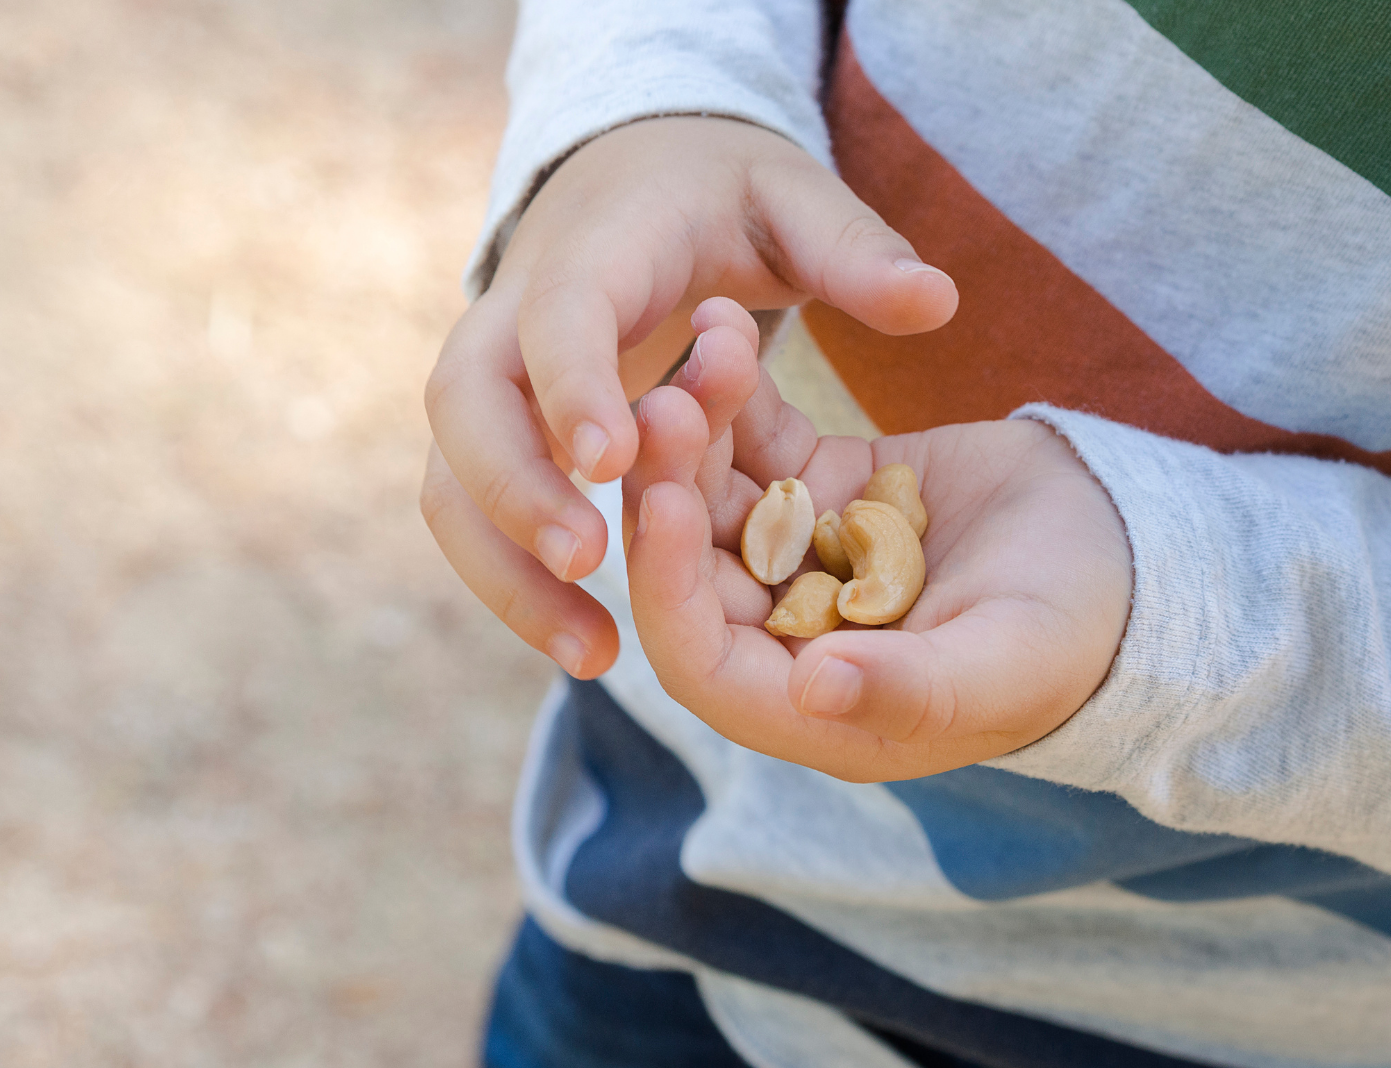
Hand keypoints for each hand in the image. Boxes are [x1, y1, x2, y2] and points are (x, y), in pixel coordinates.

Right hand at [421, 117, 957, 677]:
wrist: (631, 176)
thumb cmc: (721, 192)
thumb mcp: (792, 198)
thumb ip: (855, 250)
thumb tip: (937, 301)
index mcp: (593, 250)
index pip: (559, 314)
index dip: (576, 385)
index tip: (614, 463)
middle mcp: (516, 314)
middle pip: (467, 408)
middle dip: (515, 491)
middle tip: (590, 564)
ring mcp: (498, 379)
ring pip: (452, 481)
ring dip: (505, 570)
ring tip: (591, 653)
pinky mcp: (504, 433)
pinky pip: (477, 514)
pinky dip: (516, 579)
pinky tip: (587, 644)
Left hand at [625, 301, 1132, 781]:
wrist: (1127, 552)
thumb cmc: (1077, 637)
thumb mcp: (1003, 667)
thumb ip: (910, 689)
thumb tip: (810, 691)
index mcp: (814, 702)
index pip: (702, 659)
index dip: (669, 590)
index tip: (660, 508)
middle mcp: (788, 633)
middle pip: (696, 565)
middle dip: (671, 488)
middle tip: (662, 405)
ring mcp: (802, 555)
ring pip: (719, 494)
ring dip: (699, 428)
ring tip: (704, 347)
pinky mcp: (825, 487)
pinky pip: (763, 441)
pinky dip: (743, 392)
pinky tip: (727, 325)